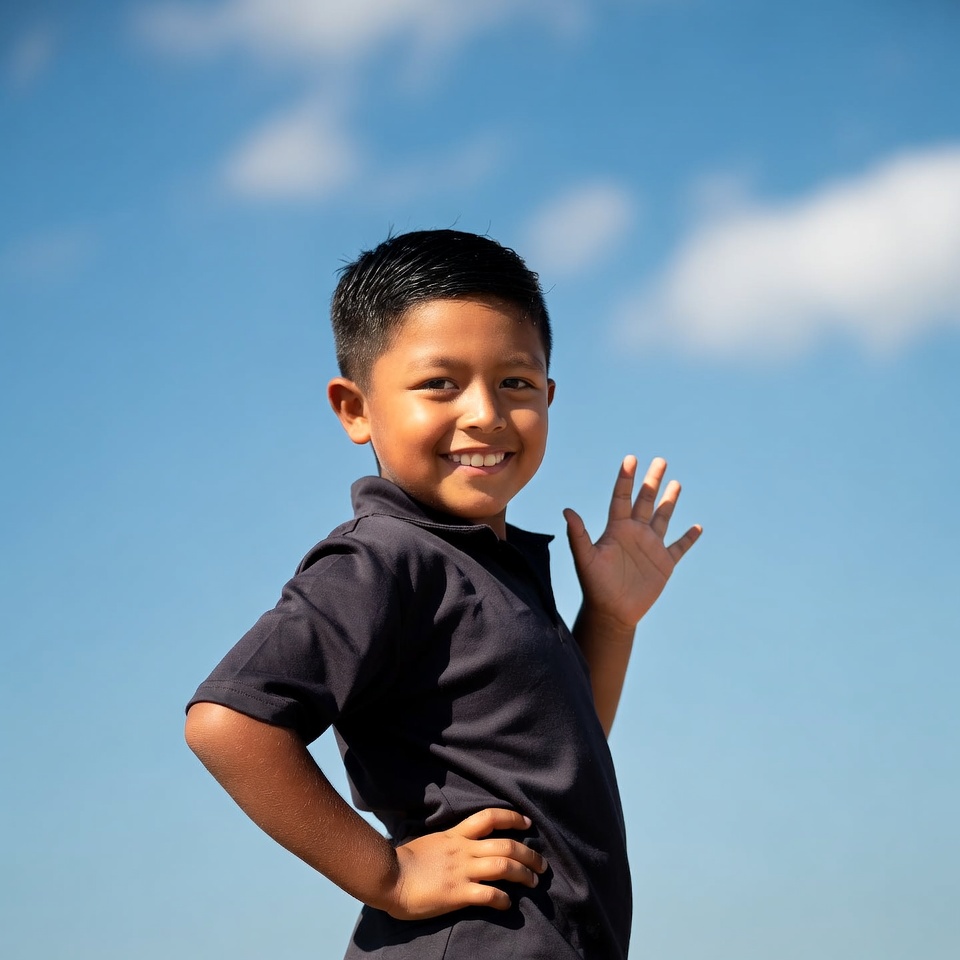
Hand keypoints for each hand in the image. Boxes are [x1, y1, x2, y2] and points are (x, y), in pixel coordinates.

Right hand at [379, 808, 546, 919]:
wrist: (389, 876)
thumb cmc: (406, 861)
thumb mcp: (432, 842)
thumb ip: (450, 842)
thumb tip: (463, 845)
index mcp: (456, 835)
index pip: (489, 818)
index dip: (512, 818)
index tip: (527, 823)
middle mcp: (463, 850)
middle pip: (506, 845)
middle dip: (528, 854)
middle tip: (541, 864)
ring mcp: (462, 871)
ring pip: (503, 867)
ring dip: (523, 874)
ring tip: (533, 882)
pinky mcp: (457, 893)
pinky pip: (488, 895)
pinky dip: (503, 900)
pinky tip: (508, 905)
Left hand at [564, 456, 700, 631]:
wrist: (611, 612)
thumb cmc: (595, 586)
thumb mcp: (586, 558)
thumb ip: (578, 535)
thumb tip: (566, 510)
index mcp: (616, 529)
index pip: (622, 497)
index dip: (626, 478)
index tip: (631, 458)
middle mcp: (634, 533)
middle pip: (645, 500)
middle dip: (652, 480)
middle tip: (660, 460)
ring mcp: (650, 547)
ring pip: (662, 517)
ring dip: (670, 501)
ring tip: (676, 483)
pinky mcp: (664, 563)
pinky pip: (679, 547)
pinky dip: (689, 538)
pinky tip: (697, 527)